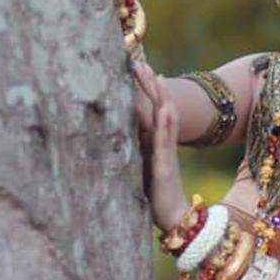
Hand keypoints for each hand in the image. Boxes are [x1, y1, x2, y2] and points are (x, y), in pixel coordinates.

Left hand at [133, 62, 187, 229]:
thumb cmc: (154, 196)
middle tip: (140, 62)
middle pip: (156, 107)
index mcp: (151, 144)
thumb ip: (129, 153)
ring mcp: (165, 152)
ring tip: (156, 75)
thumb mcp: (136, 170)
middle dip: (149, 85)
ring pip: (165, 117)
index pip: (147, 111)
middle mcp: (160, 143)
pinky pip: (167, 139)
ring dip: (161, 96)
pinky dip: (167, 121)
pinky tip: (165, 107)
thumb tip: (106, 139)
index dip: (141, 91)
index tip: (132, 69)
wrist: (173, 217)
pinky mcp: (165, 165)